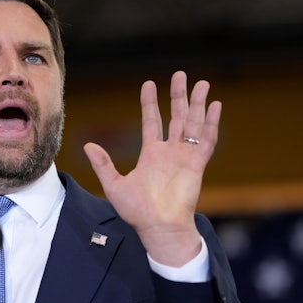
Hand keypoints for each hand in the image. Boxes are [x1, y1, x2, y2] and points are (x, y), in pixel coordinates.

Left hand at [83, 70, 221, 266]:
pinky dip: (211, 123)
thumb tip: (88, 146)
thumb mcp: (114, 185)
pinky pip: (206, 140)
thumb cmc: (137, 212)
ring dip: (197, 104)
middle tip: (180, 75)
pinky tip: (214, 106)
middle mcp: (170, 152)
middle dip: (178, 96)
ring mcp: (185, 157)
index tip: (149, 84)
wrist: (158, 227)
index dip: (150, 103)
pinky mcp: (197, 164)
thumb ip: (103, 164)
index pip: (151, 121)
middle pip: (176, 116)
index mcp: (151, 154)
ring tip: (201, 83)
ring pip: (193, 124)